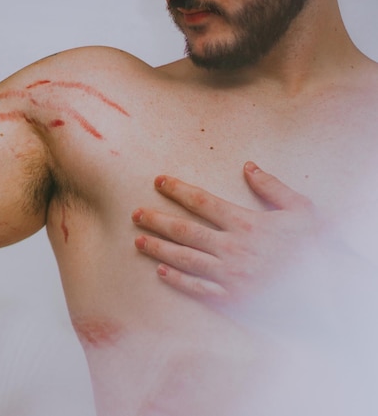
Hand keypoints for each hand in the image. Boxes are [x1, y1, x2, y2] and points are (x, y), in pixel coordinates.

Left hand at [132, 162, 327, 302]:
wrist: (331, 290)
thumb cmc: (316, 248)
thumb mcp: (301, 210)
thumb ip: (272, 187)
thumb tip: (248, 166)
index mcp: (247, 224)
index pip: (203, 202)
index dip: (178, 190)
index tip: (158, 181)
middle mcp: (233, 248)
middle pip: (186, 230)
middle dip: (157, 220)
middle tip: (135, 213)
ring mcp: (230, 275)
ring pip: (185, 259)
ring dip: (159, 248)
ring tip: (138, 240)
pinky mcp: (233, 299)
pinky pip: (199, 289)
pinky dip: (178, 281)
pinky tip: (161, 272)